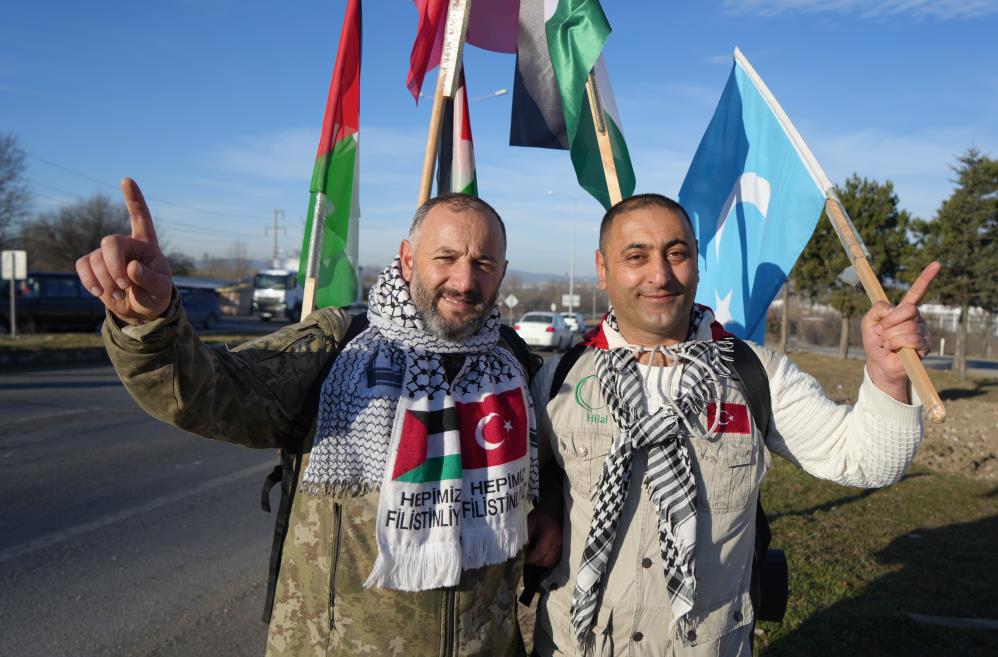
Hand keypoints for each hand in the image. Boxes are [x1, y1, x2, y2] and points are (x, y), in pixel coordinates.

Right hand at [76, 178, 172, 325]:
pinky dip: (89, 281)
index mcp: (147, 245)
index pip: (141, 217)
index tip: (126, 180)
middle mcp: (126, 244)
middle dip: (113, 266)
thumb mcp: (160, 290)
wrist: (140, 310)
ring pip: (95, 258)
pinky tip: (99, 292)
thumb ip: (149, 280)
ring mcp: (107, 254)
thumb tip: (132, 267)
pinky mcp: (93, 265)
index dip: (133, 199)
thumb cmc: (156, 295)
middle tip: (123, 285)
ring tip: (117, 293)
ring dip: (104, 280)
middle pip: (110, 242)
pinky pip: (82, 266)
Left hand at [526, 506, 561, 566]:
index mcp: (551, 533)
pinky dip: (549, 559)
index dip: (530, 558)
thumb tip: (520, 548)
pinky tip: (542, 554)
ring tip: (534, 556)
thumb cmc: (544, 510)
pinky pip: (557, 558)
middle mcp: (560, 541)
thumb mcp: (532, 518)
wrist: (559, 503)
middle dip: (536, 562)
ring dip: (542, 562)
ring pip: (553, 561)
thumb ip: (526, 533)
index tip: (522, 558)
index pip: (540, 552)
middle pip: (547, 561)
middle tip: (527, 558)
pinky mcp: (566, 545)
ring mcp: (564, 544)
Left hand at [861, 261, 940, 400]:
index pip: (917, 291)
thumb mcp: (869, 322)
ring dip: (889, 337)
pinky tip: (894, 349)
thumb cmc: (875, 342)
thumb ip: (877, 309)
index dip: (926, 278)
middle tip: (882, 332)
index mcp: (904, 310)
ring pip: (906, 327)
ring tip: (887, 344)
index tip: (937, 263)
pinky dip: (895, 344)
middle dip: (889, 321)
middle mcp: (916, 318)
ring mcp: (922, 331)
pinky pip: (910, 339)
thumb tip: (892, 309)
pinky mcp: (925, 345)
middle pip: (908, 309)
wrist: (879, 364)